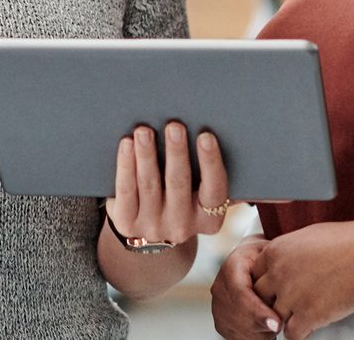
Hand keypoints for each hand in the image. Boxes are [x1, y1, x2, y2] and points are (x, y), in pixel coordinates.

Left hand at [105, 122, 230, 246]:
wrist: (149, 227)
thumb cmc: (184, 195)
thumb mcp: (202, 195)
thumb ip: (215, 176)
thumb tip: (227, 139)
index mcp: (209, 219)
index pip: (215, 190)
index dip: (211, 162)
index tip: (206, 135)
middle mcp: (182, 226)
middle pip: (179, 184)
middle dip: (176, 152)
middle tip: (174, 126)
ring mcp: (153, 227)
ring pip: (150, 185)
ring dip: (147, 154)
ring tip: (144, 131)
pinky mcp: (127, 223)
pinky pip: (126, 190)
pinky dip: (126, 164)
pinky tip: (127, 143)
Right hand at [211, 237, 281, 338]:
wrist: (252, 263)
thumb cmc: (266, 260)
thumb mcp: (272, 255)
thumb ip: (274, 271)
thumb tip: (282, 293)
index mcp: (232, 266)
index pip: (240, 293)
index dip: (258, 312)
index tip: (277, 323)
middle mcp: (220, 287)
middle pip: (239, 316)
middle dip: (262, 324)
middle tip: (281, 323)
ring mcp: (218, 306)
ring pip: (239, 330)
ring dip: (260, 331)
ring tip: (273, 320)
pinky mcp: (221, 322)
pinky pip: (238, 337)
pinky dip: (254, 337)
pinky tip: (264, 326)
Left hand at [249, 220, 353, 339]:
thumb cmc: (344, 240)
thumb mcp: (305, 237)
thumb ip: (287, 252)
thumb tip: (283, 263)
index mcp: (275, 251)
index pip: (253, 274)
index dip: (266, 283)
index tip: (275, 289)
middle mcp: (278, 273)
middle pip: (259, 297)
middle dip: (270, 302)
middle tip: (284, 306)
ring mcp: (291, 295)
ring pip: (272, 317)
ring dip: (285, 319)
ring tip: (297, 317)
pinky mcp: (309, 315)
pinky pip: (291, 334)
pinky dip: (299, 332)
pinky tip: (309, 325)